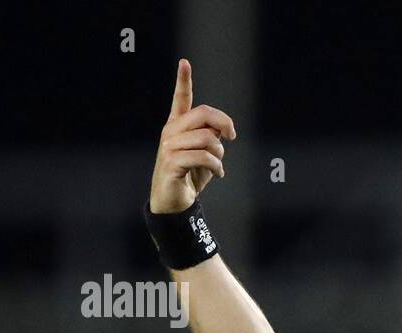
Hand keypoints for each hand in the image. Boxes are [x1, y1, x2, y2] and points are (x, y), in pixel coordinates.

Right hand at [148, 59, 237, 213]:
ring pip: (207, 138)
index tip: (184, 62)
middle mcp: (171, 131)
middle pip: (204, 114)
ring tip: (218, 165)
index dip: (183, 80)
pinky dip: (217, 167)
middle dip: (225, 123)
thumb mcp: (206, 153)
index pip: (181, 99)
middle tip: (232, 136)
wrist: (175, 201)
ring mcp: (169, 146)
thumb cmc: (192, 175)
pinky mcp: (171, 162)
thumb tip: (222, 129)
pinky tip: (217, 174)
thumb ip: (213, 137)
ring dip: (220, 154)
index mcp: (178, 126)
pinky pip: (204, 157)